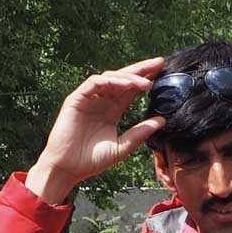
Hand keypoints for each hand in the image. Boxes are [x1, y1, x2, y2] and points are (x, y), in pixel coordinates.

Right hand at [25, 57, 167, 204]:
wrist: (68, 169)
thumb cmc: (91, 160)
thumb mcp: (122, 147)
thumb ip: (140, 133)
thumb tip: (163, 120)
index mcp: (112, 110)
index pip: (131, 90)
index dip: (146, 80)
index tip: (163, 73)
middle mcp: (101, 101)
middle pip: (123, 79)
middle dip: (141, 70)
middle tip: (159, 63)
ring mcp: (89, 99)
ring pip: (110, 78)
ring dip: (128, 77)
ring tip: (145, 82)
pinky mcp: (76, 99)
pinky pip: (94, 83)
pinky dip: (110, 81)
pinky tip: (125, 84)